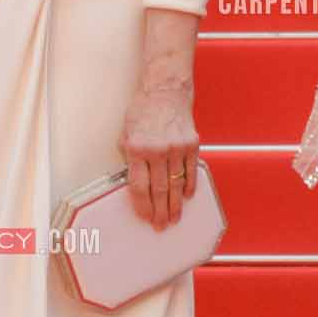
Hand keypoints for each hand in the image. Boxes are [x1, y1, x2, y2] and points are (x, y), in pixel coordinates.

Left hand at [118, 79, 200, 229]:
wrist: (165, 90)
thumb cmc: (143, 111)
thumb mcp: (126, 133)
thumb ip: (130, 157)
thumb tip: (134, 182)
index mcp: (137, 148)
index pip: (139, 187)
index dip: (142, 206)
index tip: (144, 217)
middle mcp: (157, 150)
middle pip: (159, 191)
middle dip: (160, 212)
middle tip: (160, 226)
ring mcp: (176, 148)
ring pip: (176, 185)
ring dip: (175, 206)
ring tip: (174, 219)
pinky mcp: (191, 145)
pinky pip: (191, 172)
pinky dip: (189, 187)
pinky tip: (187, 198)